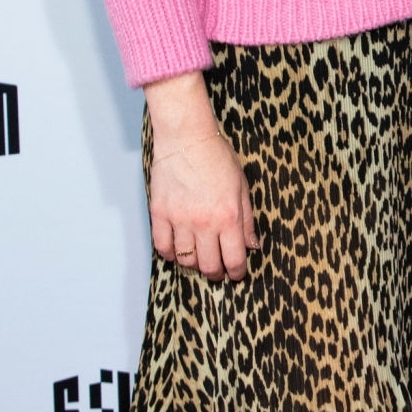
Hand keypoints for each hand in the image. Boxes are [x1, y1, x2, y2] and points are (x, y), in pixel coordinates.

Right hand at [149, 130, 257, 280]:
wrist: (186, 137)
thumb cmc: (217, 157)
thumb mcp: (241, 187)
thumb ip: (247, 220)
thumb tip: (252, 245)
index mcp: (228, 217)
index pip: (234, 259)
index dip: (237, 272)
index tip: (236, 273)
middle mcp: (203, 222)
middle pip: (209, 265)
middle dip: (216, 273)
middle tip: (218, 270)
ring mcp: (179, 219)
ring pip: (186, 260)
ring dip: (194, 264)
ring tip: (199, 257)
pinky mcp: (160, 213)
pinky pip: (162, 246)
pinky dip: (170, 253)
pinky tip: (177, 249)